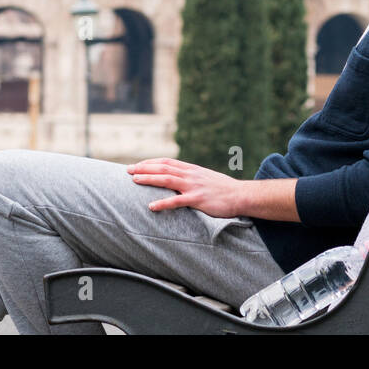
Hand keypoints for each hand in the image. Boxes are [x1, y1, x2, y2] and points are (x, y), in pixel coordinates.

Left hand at [126, 158, 243, 217]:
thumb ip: (192, 178)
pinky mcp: (198, 199)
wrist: (241, 195)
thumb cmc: (224, 190)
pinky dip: (163, 203)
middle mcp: (190, 175)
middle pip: (163, 168)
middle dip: (144, 168)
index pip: (167, 162)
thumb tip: (179, 180)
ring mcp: (194, 186)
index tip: (138, 164)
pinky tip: (151, 206)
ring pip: (167, 179)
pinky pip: (177, 201)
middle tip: (128, 170)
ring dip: (149, 179)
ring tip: (134, 180)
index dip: (151, 162)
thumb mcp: (206, 178)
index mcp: (192, 169)